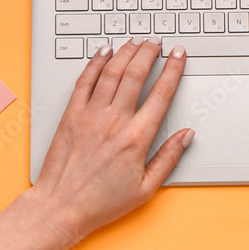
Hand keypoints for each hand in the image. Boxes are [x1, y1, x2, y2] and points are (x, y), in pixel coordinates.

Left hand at [25, 37, 192, 249]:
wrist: (61, 208)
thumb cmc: (101, 202)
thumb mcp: (146, 188)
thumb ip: (169, 158)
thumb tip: (187, 135)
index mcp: (137, 138)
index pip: (162, 93)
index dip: (173, 69)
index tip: (178, 56)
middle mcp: (115, 121)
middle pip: (136, 73)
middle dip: (150, 52)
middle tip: (157, 42)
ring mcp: (91, 115)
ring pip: (112, 71)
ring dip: (126, 52)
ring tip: (136, 41)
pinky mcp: (71, 115)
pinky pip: (85, 81)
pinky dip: (96, 62)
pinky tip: (104, 52)